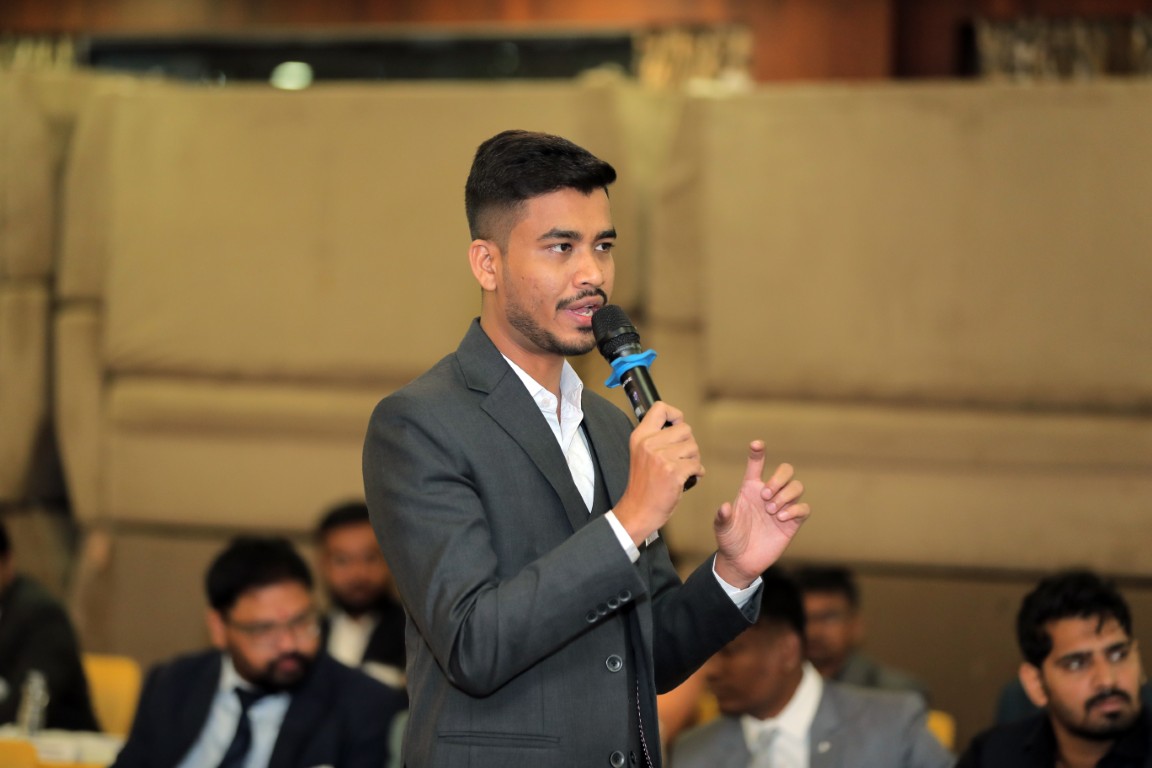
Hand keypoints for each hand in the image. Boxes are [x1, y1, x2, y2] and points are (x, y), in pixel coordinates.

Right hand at [613, 401, 703, 545]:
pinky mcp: (673, 472)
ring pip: (693, 447)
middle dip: (689, 443)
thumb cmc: (643, 485)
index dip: (675, 414)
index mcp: (640, 436)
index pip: (660, 408)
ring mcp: (661, 458)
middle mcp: (649, 444)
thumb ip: (655, 437)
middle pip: (685, 428)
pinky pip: (696, 465)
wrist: (638, 510)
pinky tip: (689, 478)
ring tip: (683, 469)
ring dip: (694, 459)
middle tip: (682, 457)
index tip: (677, 426)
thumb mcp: (641, 454)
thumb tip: (679, 424)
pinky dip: (697, 472)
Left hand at [713, 441, 807, 587]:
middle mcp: (768, 494)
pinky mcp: (792, 523)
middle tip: (765, 495)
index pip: (757, 464)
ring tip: (771, 510)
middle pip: (786, 470)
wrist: (740, 561)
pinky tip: (780, 518)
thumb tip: (725, 507)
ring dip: (786, 495)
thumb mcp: (722, 528)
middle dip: (780, 478)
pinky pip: (804, 508)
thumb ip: (722, 517)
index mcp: (750, 489)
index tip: (757, 444)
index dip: (758, 452)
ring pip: (797, 487)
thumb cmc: (729, 540)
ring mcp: (782, 507)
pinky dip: (795, 510)